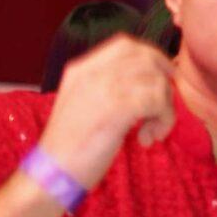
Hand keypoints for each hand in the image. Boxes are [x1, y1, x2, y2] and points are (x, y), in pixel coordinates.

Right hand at [35, 35, 174, 191]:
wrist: (52, 172)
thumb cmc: (72, 146)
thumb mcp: (85, 104)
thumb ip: (108, 88)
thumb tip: (149, 83)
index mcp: (81, 69)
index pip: (125, 44)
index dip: (153, 57)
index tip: (164, 79)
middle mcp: (92, 72)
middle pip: (147, 58)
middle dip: (163, 84)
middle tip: (160, 111)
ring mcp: (103, 88)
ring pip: (156, 82)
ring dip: (164, 109)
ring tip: (150, 132)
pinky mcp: (115, 108)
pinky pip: (156, 102)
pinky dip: (162, 121)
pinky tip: (145, 140)